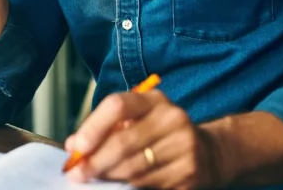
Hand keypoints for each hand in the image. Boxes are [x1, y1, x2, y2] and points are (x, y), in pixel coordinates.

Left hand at [65, 90, 226, 188]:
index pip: (118, 106)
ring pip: (134, 169)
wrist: (208, 153)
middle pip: (124, 142)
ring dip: (109, 178)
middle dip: (96, 161)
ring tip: (95, 181)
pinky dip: (129, 188)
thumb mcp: (137, 121)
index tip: (76, 148)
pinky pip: (149, 185)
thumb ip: (106, 129)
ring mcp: (185, 147)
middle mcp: (173, 119)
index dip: (93, 127)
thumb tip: (75, 146)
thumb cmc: (159, 135)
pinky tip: (119, 186)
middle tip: (77, 174)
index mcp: (155, 100)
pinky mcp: (190, 174)